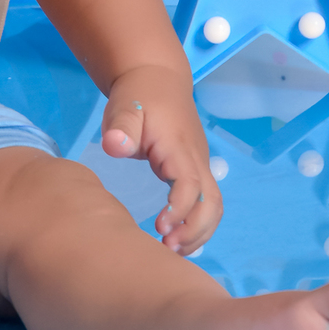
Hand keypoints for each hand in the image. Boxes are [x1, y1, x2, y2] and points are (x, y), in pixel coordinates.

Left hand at [99, 67, 221, 253]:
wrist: (158, 78)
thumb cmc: (138, 95)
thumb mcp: (124, 106)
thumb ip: (120, 128)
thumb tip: (115, 146)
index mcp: (178, 147)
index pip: (189, 183)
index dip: (180, 209)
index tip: (160, 227)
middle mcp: (196, 159)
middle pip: (212, 202)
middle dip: (195, 230)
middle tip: (167, 249)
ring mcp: (199, 164)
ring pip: (213, 205)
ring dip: (199, 232)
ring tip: (171, 251)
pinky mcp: (194, 169)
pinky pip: (205, 201)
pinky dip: (198, 224)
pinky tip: (176, 239)